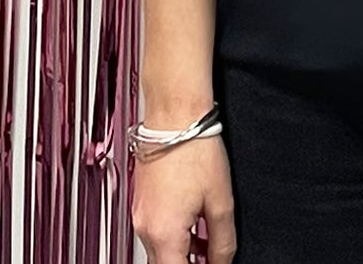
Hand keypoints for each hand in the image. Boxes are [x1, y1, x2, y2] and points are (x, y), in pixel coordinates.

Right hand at [130, 136, 237, 263]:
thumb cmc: (195, 148)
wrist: (174, 114)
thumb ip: (223, 241)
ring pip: (158, 252)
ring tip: (207, 247)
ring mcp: (139, 215)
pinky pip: (155, 232)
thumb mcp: (220, 200)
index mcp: (164, 233)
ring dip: (181, 255)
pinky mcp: (140, 202)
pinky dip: (172, 238)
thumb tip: (222, 262)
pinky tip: (193, 228)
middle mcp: (145, 228)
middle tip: (211, 258)